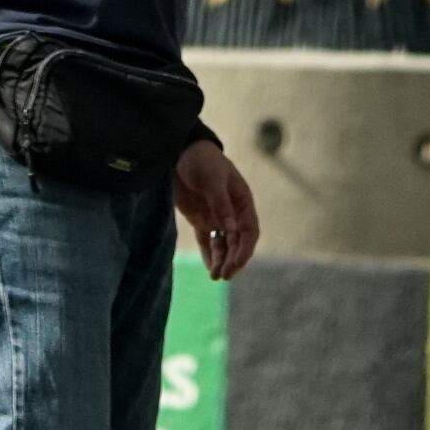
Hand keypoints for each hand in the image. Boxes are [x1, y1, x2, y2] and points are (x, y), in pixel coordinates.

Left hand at [171, 136, 260, 279]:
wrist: (180, 153)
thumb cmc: (202, 161)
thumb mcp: (212, 179)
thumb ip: (221, 203)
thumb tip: (232, 229)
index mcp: (242, 201)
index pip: (249, 230)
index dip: (245, 249)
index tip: (236, 263)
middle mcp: (233, 213)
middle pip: (237, 242)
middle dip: (233, 259)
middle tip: (224, 275)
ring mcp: (217, 217)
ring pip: (224, 245)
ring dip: (222, 261)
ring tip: (216, 277)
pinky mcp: (201, 220)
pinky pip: (208, 242)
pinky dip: (210, 256)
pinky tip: (210, 270)